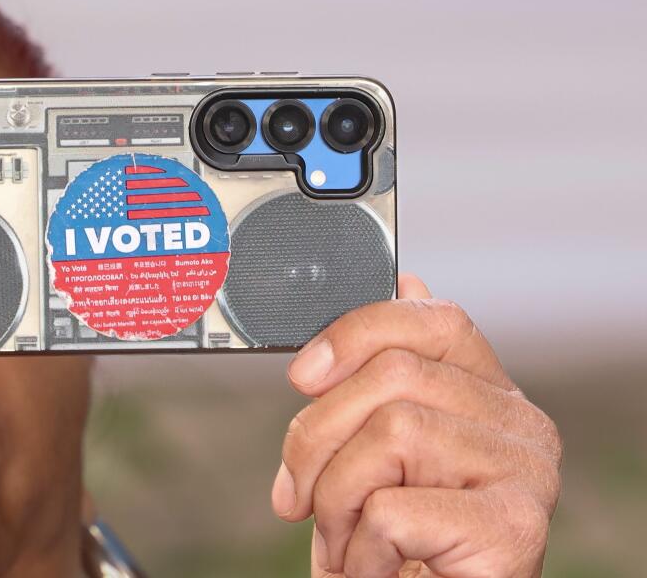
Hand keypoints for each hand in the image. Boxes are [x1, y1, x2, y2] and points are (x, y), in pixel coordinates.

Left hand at [272, 275, 561, 577]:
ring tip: (345, 541)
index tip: (302, 375)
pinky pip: (393, 509)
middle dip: (317, 438)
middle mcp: (521, 424)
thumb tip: (406, 276)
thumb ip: (382, 377)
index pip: (431, 319)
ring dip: (336, 501)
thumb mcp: (374, 451)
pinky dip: (361, 548)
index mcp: (488, 394)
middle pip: (392, 375)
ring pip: (389, 433)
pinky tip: (376, 568)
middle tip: (298, 496)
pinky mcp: (514, 529)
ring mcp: (525, 474)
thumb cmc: (399, 543)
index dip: (355, 332)